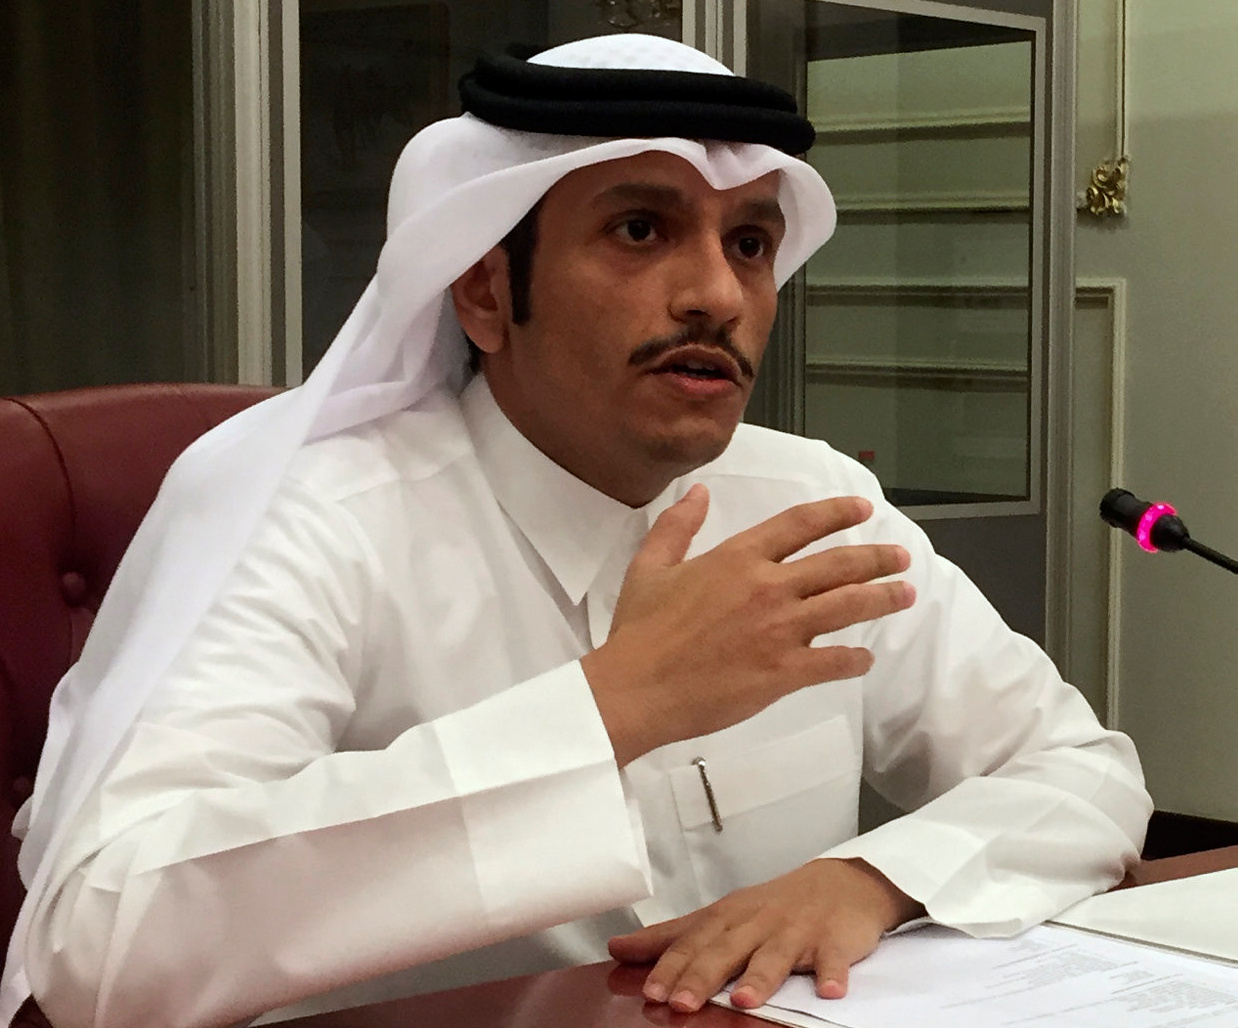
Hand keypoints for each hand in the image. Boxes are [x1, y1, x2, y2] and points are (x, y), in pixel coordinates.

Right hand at [582, 486, 913, 764]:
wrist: (636, 688)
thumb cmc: (639, 631)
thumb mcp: (649, 567)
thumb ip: (677, 526)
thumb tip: (698, 493)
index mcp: (737, 558)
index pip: (799, 525)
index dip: (836, 513)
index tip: (863, 509)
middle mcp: (767, 587)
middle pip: (839, 564)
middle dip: (877, 557)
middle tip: (900, 557)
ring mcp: (779, 630)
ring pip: (848, 606)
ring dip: (882, 598)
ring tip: (904, 594)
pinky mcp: (784, 671)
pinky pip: (834, 662)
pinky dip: (855, 660)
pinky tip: (865, 658)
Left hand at [607, 858, 924, 1012]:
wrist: (840, 883)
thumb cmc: (772, 906)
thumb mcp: (721, 915)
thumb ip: (672, 936)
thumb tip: (618, 948)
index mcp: (729, 918)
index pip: (693, 942)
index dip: (670, 966)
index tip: (650, 990)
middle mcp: (758, 923)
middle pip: (727, 950)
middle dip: (703, 976)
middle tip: (681, 1003)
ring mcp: (797, 931)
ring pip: (775, 955)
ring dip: (760, 977)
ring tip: (743, 1000)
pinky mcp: (834, 940)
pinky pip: (833, 958)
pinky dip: (832, 973)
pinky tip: (829, 991)